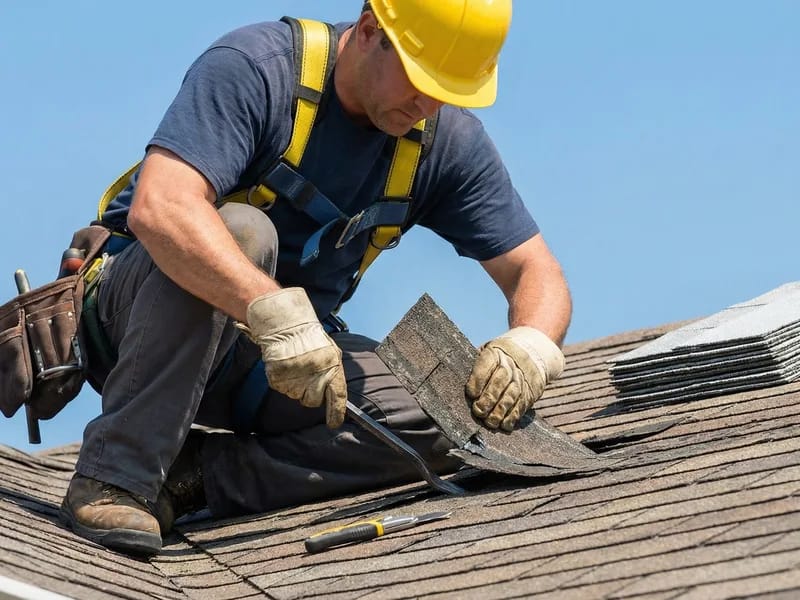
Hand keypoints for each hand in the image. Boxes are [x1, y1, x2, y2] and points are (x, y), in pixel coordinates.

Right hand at [237, 288, 346, 427]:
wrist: (287, 325)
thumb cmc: (311, 339)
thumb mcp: (331, 353)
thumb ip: (334, 373)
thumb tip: (335, 395)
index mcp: (332, 367)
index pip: (337, 396)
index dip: (336, 413)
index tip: (335, 423)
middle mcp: (314, 375)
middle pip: (313, 401)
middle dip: (311, 394)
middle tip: (308, 378)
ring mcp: (295, 378)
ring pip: (296, 396)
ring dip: (297, 386)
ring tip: (297, 367)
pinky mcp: (278, 379)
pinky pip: (283, 389)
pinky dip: (284, 381)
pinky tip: (287, 367)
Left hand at [466, 327, 564, 430]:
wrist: (530, 354)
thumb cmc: (496, 360)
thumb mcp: (485, 355)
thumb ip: (474, 369)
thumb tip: (456, 384)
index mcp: (495, 353)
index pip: (487, 364)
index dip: (479, 379)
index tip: (471, 394)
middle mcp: (510, 364)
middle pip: (501, 381)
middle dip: (489, 398)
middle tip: (478, 411)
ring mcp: (522, 378)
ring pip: (512, 394)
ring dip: (500, 410)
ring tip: (490, 422)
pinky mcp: (530, 391)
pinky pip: (522, 404)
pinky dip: (513, 416)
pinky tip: (505, 424)